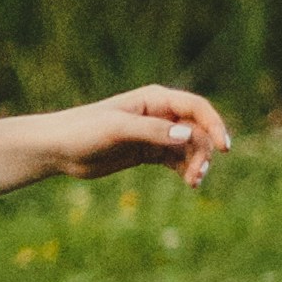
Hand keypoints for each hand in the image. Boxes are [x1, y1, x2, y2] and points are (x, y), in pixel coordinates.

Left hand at [50, 84, 232, 188]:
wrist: (58, 149)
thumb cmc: (84, 131)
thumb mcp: (118, 129)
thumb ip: (152, 131)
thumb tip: (188, 134)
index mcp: (155, 99)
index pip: (196, 108)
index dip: (214, 125)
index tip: (223, 148)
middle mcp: (159, 114)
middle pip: (196, 130)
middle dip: (203, 151)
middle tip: (197, 175)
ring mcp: (154, 134)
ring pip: (189, 147)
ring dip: (197, 162)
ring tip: (193, 181)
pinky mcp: (147, 152)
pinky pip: (177, 159)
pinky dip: (186, 169)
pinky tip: (188, 182)